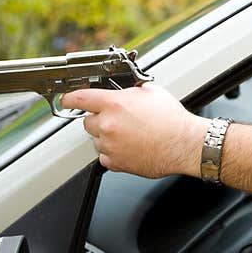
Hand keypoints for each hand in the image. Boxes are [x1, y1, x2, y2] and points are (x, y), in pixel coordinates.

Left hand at [61, 83, 206, 178]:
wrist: (185, 144)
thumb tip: (119, 90)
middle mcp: (108, 124)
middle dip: (100, 120)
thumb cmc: (172, 120)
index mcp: (114, 104)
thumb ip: (128, 91)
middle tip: (119, 120)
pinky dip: (114, 153)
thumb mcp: (150, 93)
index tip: (66, 100)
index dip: (69, 98)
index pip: (79, 98)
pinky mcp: (116, 162)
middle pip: (87, 122)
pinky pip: (105, 156)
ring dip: (108, 137)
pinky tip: (131, 147)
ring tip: (131, 135)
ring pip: (97, 140)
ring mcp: (110, 145)